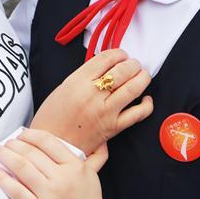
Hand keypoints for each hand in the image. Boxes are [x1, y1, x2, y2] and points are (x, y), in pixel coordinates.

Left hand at [0, 129, 124, 198]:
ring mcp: (50, 196)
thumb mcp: (91, 176)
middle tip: (5, 143)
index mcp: (76, 167)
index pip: (47, 141)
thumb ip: (90, 156)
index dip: (30, 135)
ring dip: (5, 156)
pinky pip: (16, 191)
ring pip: (21, 168)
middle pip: (31, 153)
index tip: (20, 135)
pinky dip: (3, 179)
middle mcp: (63, 179)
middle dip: (13, 144)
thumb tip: (95, 139)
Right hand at [30, 49, 152, 154]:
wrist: (53, 145)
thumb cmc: (53, 117)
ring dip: (142, 77)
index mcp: (78, 82)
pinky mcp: (114, 128)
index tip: (121, 55)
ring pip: (133, 88)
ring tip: (142, 75)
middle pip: (122, 71)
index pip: (106, 59)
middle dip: (132, 64)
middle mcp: (93, 95)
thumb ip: (85, 75)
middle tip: (133, 64)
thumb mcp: (64, 87)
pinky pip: (138, 114)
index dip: (118, 53)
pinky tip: (146, 99)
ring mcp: (106, 112)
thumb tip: (107, 66)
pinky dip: (146, 104)